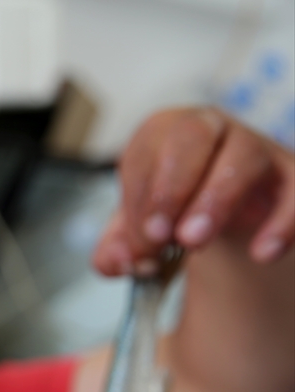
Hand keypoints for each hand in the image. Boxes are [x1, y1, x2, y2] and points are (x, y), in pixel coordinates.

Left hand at [93, 107, 294, 275]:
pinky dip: (283, 222)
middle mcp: (211, 128)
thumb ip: (119, 247)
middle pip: (193, 134)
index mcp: (164, 132)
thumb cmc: (175, 209)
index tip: (141, 239)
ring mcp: (256, 148)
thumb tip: (114, 263)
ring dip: (216, 200)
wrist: (225, 215)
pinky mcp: (291, 175)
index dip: (141, 198)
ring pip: (244, 156)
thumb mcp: (140, 227)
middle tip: (161, 236)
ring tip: (193, 242)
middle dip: (172, 187)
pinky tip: (261, 254)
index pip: (147, 150)